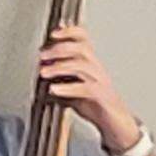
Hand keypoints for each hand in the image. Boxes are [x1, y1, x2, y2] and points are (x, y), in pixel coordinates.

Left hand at [35, 27, 140, 154]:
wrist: (115, 123)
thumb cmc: (94, 104)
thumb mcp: (72, 87)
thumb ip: (60, 77)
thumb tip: (40, 70)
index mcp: (90, 63)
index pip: (84, 39)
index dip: (70, 32)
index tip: (53, 33)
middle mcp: (96, 69)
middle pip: (82, 48)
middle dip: (60, 48)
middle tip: (42, 56)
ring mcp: (100, 82)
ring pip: (83, 66)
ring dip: (60, 67)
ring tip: (43, 73)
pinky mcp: (101, 97)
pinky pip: (85, 88)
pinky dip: (68, 88)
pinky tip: (54, 89)